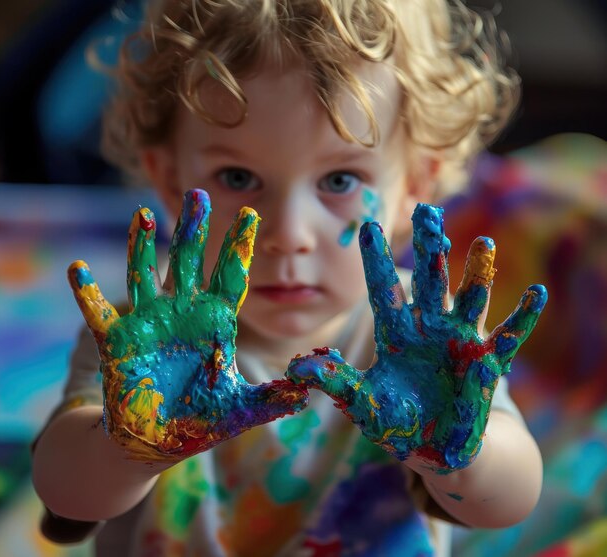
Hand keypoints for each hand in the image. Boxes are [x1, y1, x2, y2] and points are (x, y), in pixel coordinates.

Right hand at [68, 189, 307, 460]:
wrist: (156, 442)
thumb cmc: (200, 421)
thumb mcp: (241, 409)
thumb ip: (273, 398)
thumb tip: (309, 393)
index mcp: (214, 323)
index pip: (230, 277)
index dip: (239, 247)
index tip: (251, 214)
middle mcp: (182, 314)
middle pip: (189, 263)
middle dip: (194, 230)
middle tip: (199, 195)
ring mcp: (148, 324)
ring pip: (145, 275)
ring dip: (141, 246)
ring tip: (142, 214)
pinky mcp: (117, 342)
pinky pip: (98, 313)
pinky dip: (88, 293)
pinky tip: (78, 269)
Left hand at [287, 203, 546, 471]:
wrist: (433, 446)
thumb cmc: (396, 421)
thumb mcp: (363, 403)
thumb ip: (336, 383)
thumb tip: (296, 367)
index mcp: (396, 335)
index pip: (383, 290)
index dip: (374, 260)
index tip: (366, 226)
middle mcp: (428, 329)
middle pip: (428, 281)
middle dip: (428, 249)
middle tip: (426, 212)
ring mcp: (459, 342)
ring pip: (469, 299)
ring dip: (476, 274)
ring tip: (482, 243)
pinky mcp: (487, 363)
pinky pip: (508, 336)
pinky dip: (522, 318)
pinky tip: (536, 295)